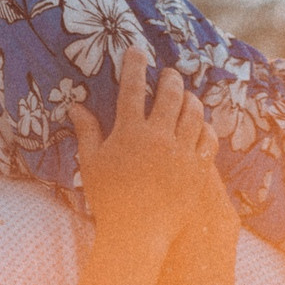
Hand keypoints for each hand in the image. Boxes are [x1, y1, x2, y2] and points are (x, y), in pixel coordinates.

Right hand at [67, 54, 218, 251]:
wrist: (138, 233)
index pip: (133, 89)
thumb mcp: (92, 164)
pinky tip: (201, 126)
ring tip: (187, 96)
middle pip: (170, 95)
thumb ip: (87, 132)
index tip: (138, 51)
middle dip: (171, 79)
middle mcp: (159, 136)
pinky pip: (208, 139)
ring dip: (191, 100)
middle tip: (170, 74)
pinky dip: (205, 128)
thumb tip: (76, 106)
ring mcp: (181, 152)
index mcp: (130, 132)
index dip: (135, 66)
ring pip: (194, 113)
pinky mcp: (198, 168)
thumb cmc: (109, 199)